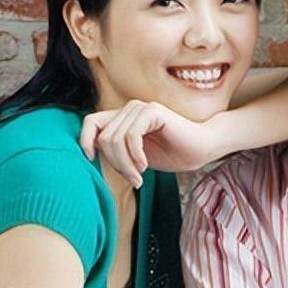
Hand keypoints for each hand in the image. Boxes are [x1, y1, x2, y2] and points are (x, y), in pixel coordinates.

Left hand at [80, 101, 218, 187]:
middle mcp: (129, 109)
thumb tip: (90, 156)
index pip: (91, 122)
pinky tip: (145, 166)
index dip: (85, 140)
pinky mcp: (152, 112)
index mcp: (123, 117)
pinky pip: (131, 136)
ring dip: (125, 165)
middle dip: (115, 164)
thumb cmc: (173, 153)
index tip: (91, 159)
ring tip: (139, 177)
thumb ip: (117, 152)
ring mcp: (140, 108)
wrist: (202, 148)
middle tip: (133, 179)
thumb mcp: (137, 156)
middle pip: (104, 137)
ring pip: (115, 139)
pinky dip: (135, 155)